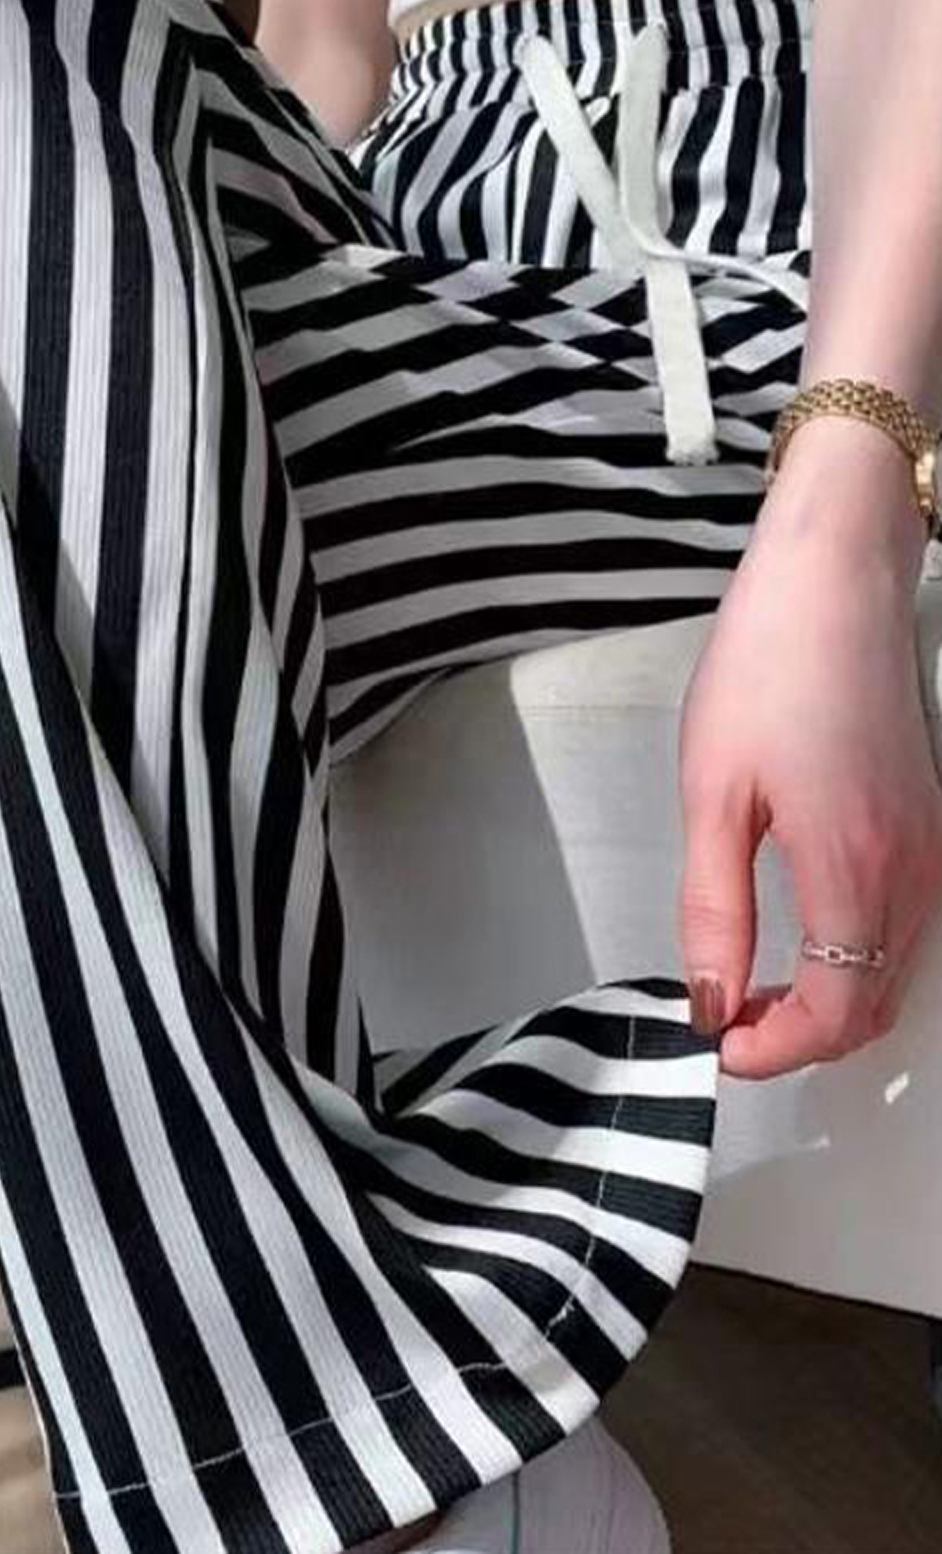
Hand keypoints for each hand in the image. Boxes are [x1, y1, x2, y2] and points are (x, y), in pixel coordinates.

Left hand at [678, 418, 941, 1077]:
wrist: (832, 581)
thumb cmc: (765, 671)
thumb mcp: (713, 795)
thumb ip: (713, 908)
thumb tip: (710, 997)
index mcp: (855, 866)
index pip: (837, 1012)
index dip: (775, 1050)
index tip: (714, 1044)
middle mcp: (912, 870)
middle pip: (873, 1006)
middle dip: (798, 1036)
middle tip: (722, 1021)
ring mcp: (930, 848)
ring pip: (892, 972)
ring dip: (826, 1001)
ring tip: (745, 986)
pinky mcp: (927, 825)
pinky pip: (902, 928)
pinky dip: (853, 959)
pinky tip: (794, 939)